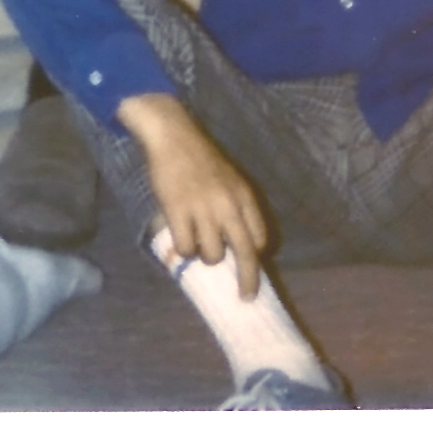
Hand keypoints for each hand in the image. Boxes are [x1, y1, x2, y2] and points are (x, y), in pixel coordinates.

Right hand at [118, 93, 268, 298]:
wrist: (172, 135)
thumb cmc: (199, 158)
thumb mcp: (228, 179)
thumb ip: (233, 207)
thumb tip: (234, 242)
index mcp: (244, 196)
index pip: (260, 238)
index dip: (255, 254)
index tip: (250, 263)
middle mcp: (229, 205)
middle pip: (246, 253)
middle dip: (248, 280)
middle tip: (246, 296)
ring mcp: (204, 210)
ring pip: (212, 255)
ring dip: (204, 256)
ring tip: (195, 242)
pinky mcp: (179, 212)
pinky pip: (186, 248)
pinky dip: (183, 249)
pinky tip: (179, 237)